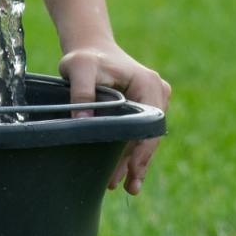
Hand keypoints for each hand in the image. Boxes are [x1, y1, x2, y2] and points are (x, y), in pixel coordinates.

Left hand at [59, 43, 170, 195]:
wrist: (90, 48)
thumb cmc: (85, 56)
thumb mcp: (79, 69)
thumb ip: (81, 93)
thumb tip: (83, 120)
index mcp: (148, 84)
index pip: (151, 124)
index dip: (142, 149)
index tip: (134, 169)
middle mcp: (156, 92)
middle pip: (150, 134)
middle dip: (138, 162)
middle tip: (129, 188)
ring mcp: (153, 101)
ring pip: (144, 137)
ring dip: (134, 162)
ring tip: (125, 187)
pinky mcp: (144, 108)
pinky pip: (139, 133)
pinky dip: (130, 152)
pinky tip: (123, 173)